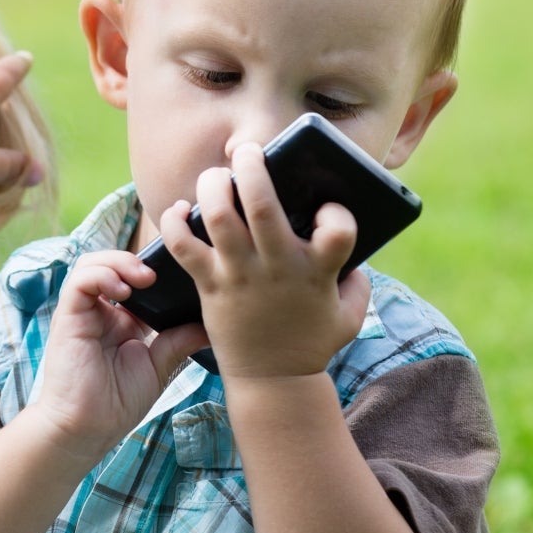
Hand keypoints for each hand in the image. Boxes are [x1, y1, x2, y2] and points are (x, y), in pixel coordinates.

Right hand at [32, 251, 207, 458]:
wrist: (86, 430)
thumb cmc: (115, 405)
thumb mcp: (158, 367)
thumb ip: (177, 341)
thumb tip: (209, 325)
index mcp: (120, 321)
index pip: (132, 278)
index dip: (154, 269)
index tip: (180, 275)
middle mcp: (100, 311)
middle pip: (111, 263)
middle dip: (137, 260)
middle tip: (163, 274)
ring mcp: (82, 313)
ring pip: (92, 263)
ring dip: (119, 262)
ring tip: (145, 278)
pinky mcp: (68, 317)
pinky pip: (79, 281)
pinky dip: (102, 276)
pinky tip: (124, 291)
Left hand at [160, 142, 370, 379]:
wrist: (272, 381)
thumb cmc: (313, 341)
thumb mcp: (350, 313)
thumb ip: (357, 280)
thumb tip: (350, 248)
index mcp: (317, 272)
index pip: (339, 228)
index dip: (337, 213)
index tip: (329, 210)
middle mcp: (276, 267)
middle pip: (261, 205)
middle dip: (252, 168)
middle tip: (248, 151)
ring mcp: (239, 275)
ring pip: (217, 218)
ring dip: (213, 187)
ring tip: (217, 176)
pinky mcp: (209, 285)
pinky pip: (183, 246)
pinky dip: (175, 222)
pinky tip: (180, 210)